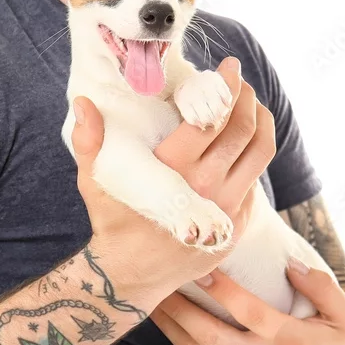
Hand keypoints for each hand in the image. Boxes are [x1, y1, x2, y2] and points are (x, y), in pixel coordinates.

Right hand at [71, 57, 275, 308]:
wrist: (132, 276)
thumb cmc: (112, 221)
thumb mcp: (94, 181)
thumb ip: (89, 140)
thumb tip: (83, 102)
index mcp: (173, 171)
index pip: (212, 119)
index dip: (226, 88)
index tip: (228, 68)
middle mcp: (205, 188)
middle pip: (243, 131)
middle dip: (247, 98)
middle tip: (239, 81)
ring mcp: (225, 210)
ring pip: (259, 155)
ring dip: (261, 122)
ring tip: (252, 105)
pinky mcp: (236, 226)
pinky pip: (255, 182)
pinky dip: (253, 156)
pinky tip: (243, 142)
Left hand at [149, 263, 344, 344]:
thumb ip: (322, 286)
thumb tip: (291, 264)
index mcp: (289, 341)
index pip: (247, 311)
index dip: (221, 288)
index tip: (200, 265)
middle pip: (209, 334)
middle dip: (180, 307)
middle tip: (162, 279)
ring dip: (172, 325)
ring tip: (153, 298)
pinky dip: (181, 343)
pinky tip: (168, 322)